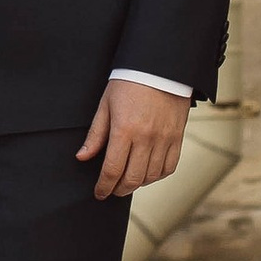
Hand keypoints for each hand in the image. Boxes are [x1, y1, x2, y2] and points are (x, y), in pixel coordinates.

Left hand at [78, 79, 189, 200]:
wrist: (160, 67)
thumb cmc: (129, 82)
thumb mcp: (106, 105)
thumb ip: (96, 135)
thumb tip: (83, 157)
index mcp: (124, 130)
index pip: (112, 170)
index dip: (104, 186)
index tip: (99, 193)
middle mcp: (146, 138)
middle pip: (132, 178)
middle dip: (118, 189)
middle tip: (111, 189)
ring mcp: (164, 139)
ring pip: (150, 176)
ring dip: (137, 184)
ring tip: (127, 181)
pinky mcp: (177, 138)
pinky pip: (169, 167)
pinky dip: (157, 175)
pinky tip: (147, 173)